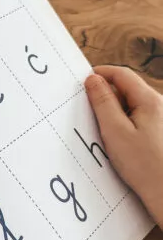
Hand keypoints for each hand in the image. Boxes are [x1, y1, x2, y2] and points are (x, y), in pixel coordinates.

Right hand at [85, 65, 162, 225]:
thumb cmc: (145, 166)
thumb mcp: (115, 131)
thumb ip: (103, 102)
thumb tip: (93, 80)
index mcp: (150, 100)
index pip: (122, 74)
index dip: (101, 72)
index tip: (84, 79)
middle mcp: (161, 105)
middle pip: (129, 89)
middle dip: (107, 94)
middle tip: (88, 107)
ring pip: (133, 105)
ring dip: (116, 110)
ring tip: (103, 129)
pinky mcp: (161, 133)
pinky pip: (140, 119)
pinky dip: (125, 123)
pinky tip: (118, 140)